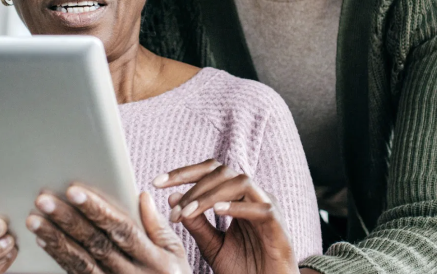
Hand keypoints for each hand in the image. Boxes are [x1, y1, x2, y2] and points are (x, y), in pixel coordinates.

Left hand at [27, 185, 190, 273]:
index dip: (97, 210)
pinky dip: (59, 256)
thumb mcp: (176, 253)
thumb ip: (158, 226)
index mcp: (153, 259)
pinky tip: (44, 240)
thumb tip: (142, 196)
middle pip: (96, 244)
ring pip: (80, 262)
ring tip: (35, 218)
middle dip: (68, 220)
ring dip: (56, 238)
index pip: (122, 229)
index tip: (74, 190)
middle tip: (44, 200)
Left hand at [153, 159, 298, 273]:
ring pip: (242, 184)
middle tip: (175, 208)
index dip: (184, 173)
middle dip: (194, 185)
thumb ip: (196, 223)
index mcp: (239, 198)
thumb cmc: (244, 270)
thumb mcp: (212, 246)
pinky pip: (262, 209)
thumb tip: (172, 197)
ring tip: (188, 212)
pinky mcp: (279, 227)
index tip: (157, 182)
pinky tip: (218, 212)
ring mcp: (269, 209)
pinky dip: (238, 207)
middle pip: (224, 172)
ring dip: (211, 195)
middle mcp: (254, 197)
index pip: (212, 172)